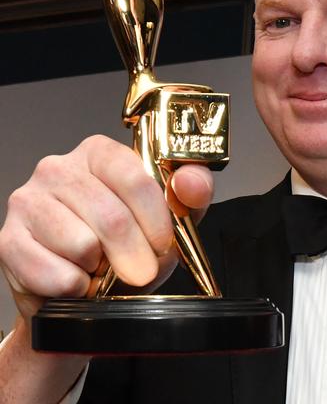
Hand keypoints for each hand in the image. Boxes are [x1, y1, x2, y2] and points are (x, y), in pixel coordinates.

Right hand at [0, 134, 213, 321]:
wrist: (86, 290)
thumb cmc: (129, 247)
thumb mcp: (171, 218)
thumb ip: (190, 194)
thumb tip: (191, 181)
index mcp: (100, 153)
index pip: (135, 178)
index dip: (156, 221)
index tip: (164, 246)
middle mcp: (58, 168)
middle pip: (110, 216)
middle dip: (135, 255)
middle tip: (140, 272)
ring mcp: (28, 201)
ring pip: (82, 245)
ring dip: (101, 270)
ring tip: (101, 267)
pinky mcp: (7, 240)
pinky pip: (53, 274)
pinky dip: (75, 288)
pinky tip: (77, 280)